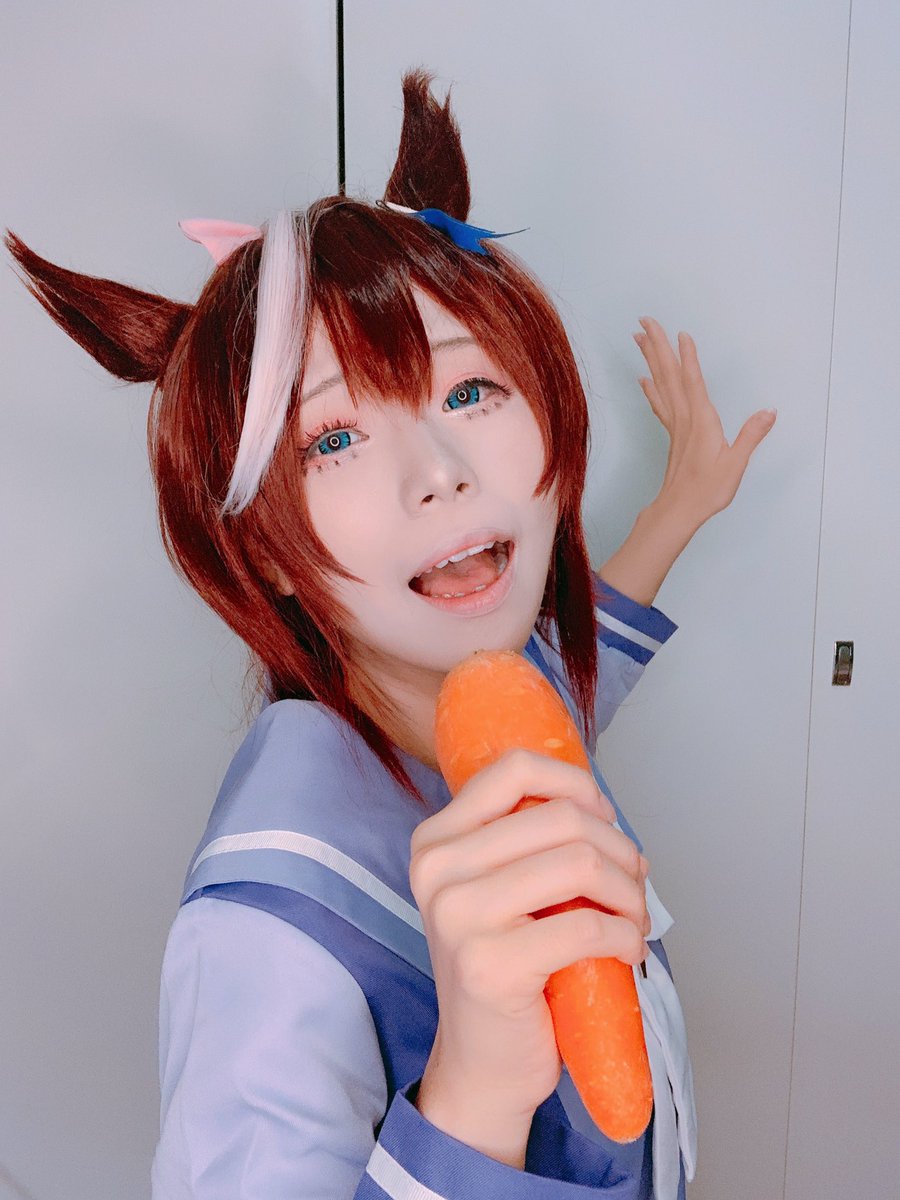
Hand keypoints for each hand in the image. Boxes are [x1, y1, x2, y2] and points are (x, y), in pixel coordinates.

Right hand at [409, 749, 649, 1126]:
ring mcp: (459, 917)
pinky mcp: (491, 966)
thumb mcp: (493, 889)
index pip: (513, 769)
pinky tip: (629, 949)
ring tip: (633, 917)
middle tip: (634, 883)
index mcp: (435, 840)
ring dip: (628, 891)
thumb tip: (600, 806)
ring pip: (579, 863)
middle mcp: (437, 870)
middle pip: (561, 817)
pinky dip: (626, 935)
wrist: (481, 1064)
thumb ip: (523, 840)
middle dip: (618, 848)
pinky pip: (588, 925)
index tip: (603, 817)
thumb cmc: (502, 967)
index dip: (575, 782)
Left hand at [633, 316, 776, 527]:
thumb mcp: (735, 464)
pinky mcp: (673, 435)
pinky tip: (643, 379)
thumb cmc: (707, 491)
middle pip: (669, 375)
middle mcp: (685, 418)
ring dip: (650, 359)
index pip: (693, 381)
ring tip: (638, 338)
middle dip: (657, 346)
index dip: (687, 357)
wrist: (678, 511)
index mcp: (701, 421)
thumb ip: (751, 436)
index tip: (680, 333)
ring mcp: (676, 425)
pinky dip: (651, 388)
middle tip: (644, 320)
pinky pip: (659, 404)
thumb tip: (769, 412)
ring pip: (660, 384)